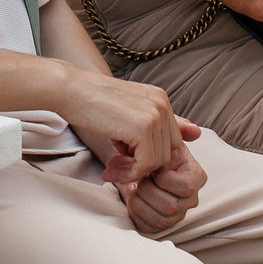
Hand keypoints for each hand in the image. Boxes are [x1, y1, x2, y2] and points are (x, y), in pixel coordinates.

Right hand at [55, 68, 187, 187]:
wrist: (69, 90)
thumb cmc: (92, 102)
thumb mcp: (127, 113)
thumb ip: (153, 126)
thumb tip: (193, 133)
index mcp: (160, 98)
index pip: (170, 139)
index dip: (149, 154)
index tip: (126, 160)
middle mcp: (162, 103)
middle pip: (168, 151)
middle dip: (144, 164)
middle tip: (118, 167)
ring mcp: (154, 114)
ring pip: (159, 160)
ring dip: (135, 171)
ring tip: (112, 168)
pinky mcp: (142, 128)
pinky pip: (146, 163)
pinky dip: (130, 173)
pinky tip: (112, 169)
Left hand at [122, 132, 206, 235]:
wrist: (133, 163)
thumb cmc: (150, 149)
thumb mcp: (160, 135)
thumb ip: (176, 127)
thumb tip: (194, 130)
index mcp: (196, 177)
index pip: (186, 186)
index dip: (163, 178)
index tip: (152, 168)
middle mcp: (190, 198)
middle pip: (170, 206)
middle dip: (147, 190)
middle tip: (139, 178)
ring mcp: (177, 214)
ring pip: (159, 218)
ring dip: (139, 200)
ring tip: (134, 185)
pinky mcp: (160, 225)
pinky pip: (148, 226)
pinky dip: (134, 211)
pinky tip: (133, 197)